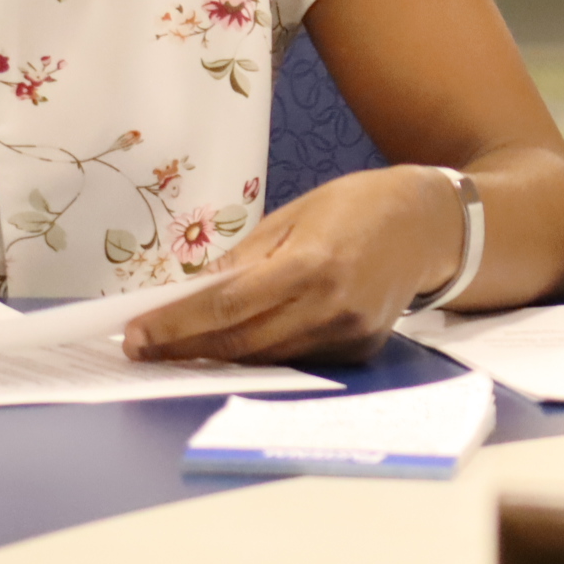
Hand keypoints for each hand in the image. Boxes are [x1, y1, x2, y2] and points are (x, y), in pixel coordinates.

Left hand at [122, 164, 465, 363]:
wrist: (426, 225)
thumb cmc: (357, 206)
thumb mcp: (295, 214)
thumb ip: (246, 257)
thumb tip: (193, 291)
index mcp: (311, 263)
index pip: (228, 305)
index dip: (176, 324)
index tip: (136, 333)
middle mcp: (329, 306)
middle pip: (239, 341)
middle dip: (184, 347)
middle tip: (141, 347)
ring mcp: (346, 334)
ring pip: (264, 357)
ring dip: (215, 355)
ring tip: (175, 346)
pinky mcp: (357, 351)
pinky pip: (294, 357)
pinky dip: (259, 352)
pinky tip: (233, 342)